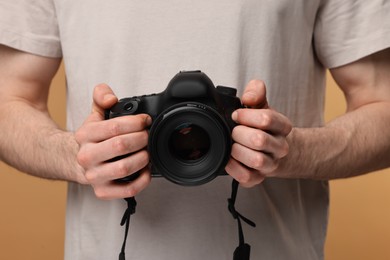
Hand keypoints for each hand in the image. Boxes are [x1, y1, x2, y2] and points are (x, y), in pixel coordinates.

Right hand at [75, 84, 151, 198]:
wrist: (75, 160)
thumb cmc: (92, 138)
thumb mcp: (95, 114)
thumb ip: (101, 96)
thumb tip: (110, 98)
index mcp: (84, 135)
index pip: (114, 127)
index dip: (136, 122)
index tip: (145, 121)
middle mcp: (86, 156)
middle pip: (121, 146)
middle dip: (141, 138)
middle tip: (147, 135)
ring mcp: (94, 176)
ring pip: (124, 168)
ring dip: (143, 158)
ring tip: (147, 151)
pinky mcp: (102, 191)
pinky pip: (127, 190)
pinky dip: (142, 180)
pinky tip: (145, 170)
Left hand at [226, 80, 291, 186]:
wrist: (272, 150)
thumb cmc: (262, 127)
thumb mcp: (260, 105)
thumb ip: (255, 92)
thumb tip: (248, 96)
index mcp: (282, 126)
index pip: (267, 118)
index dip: (245, 115)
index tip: (236, 115)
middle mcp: (280, 147)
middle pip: (259, 140)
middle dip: (239, 133)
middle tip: (234, 132)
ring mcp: (270, 164)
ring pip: (256, 160)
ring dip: (238, 151)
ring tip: (233, 145)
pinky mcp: (259, 177)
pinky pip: (247, 177)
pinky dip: (234, 168)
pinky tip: (230, 159)